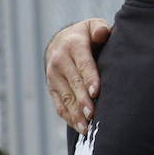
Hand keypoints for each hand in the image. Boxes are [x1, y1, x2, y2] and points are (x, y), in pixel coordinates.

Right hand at [45, 18, 111, 132]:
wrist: (60, 42)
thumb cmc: (86, 36)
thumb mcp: (93, 26)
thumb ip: (100, 29)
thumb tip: (102, 34)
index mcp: (73, 45)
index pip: (83, 64)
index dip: (89, 78)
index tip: (96, 92)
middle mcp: (60, 61)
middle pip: (74, 83)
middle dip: (83, 100)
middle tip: (93, 115)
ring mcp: (53, 76)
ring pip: (65, 97)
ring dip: (76, 114)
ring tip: (87, 128)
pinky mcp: (51, 88)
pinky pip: (59, 105)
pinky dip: (70, 118)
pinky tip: (81, 128)